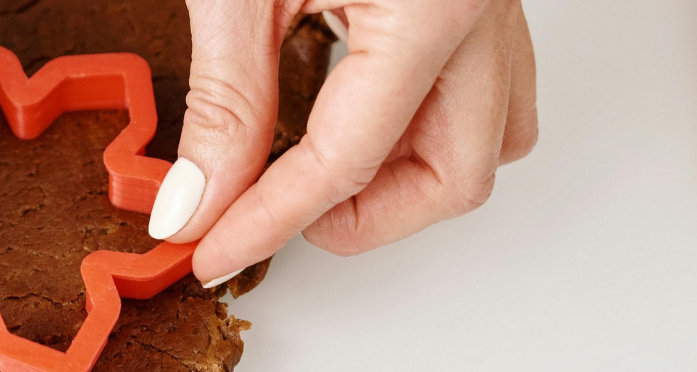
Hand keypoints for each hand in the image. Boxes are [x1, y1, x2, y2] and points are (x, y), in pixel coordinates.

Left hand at [151, 0, 537, 285]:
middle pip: (455, 175)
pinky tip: (353, 111)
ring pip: (489, 139)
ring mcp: (495, 0)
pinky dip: (421, 123)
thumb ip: (226, 96)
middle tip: (267, 213)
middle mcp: (484, 6)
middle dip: (358, 217)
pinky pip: (487, 90)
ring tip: (311, 165)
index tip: (216, 246)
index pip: (348, 156)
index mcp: (430, 2)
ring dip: (402, 175)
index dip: (271, 218)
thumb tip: (201, 197)